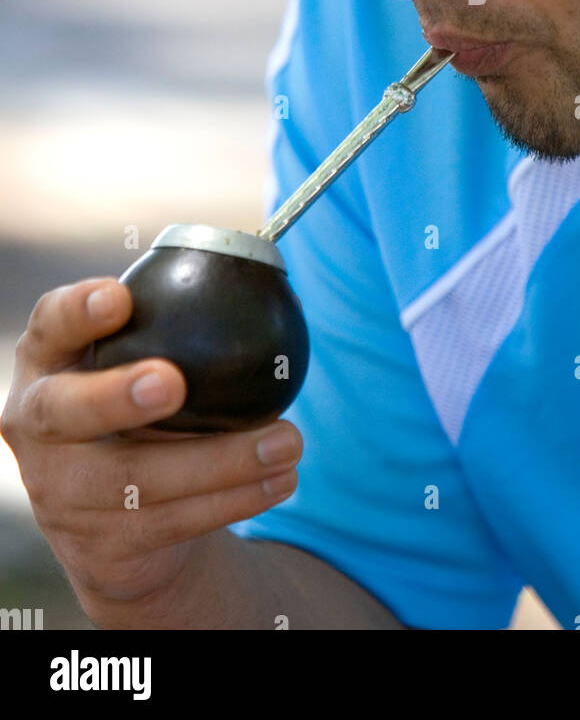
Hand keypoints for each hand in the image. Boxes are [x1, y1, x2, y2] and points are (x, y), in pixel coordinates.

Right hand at [0, 277, 302, 608]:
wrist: (119, 529)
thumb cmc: (141, 416)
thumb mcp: (143, 365)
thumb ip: (184, 329)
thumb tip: (282, 285)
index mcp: (49, 362)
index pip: (50, 326)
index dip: (77, 311)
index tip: (119, 296)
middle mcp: (40, 426)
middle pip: (65, 411)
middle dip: (116, 396)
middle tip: (172, 382)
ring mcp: (62, 492)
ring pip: (138, 479)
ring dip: (222, 461)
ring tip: (288, 441)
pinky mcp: (100, 546)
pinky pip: (174, 521)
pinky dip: (235, 499)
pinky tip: (280, 479)